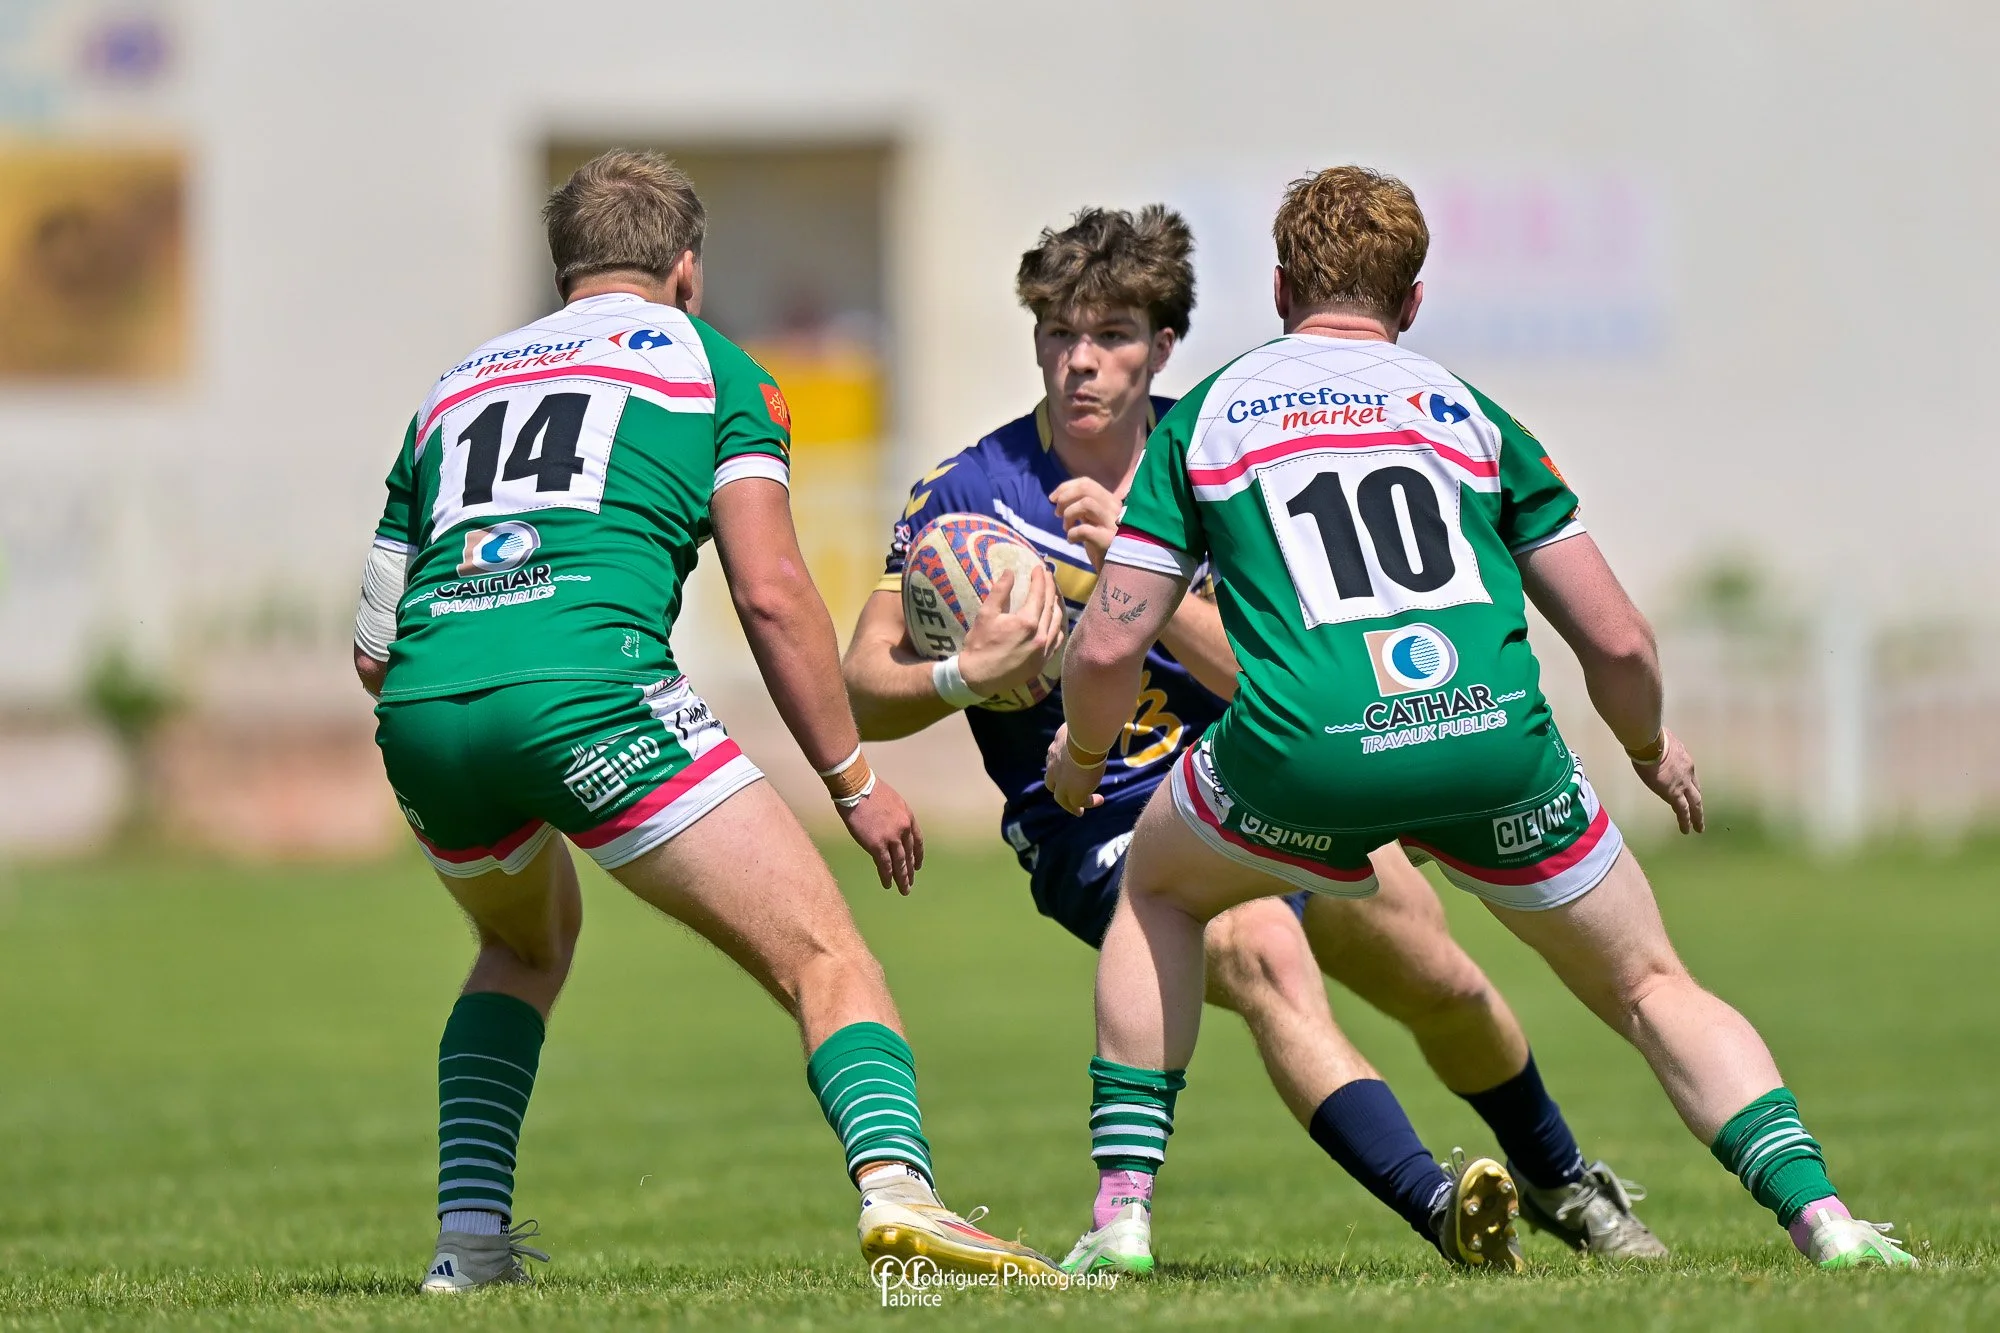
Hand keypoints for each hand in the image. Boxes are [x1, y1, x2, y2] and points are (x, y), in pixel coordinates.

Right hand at [838, 778, 925, 893]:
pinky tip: (888, 884)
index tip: (918, 865)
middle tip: (910, 883)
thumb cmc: (870, 790)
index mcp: (908, 817)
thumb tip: (890, 828)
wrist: (857, 787)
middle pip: (909, 854)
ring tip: (904, 889)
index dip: (917, 855)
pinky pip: (884, 865)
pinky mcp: (876, 845)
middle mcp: (903, 829)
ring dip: (902, 878)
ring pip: (899, 863)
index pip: (917, 840)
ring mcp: (891, 838)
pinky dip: (887, 876)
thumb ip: (895, 817)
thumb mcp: (892, 801)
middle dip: (910, 870)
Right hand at [959, 564, 1064, 695]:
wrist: (978, 678)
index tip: (1038, 568)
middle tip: (1048, 576)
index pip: (1039, 594)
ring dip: (1056, 606)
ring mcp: (1044, 651)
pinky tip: (1054, 621)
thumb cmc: (979, 645)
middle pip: (1050, 606)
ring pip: (1057, 623)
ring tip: (1053, 595)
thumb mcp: (986, 614)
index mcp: (1027, 623)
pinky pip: (1056, 640)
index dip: (1039, 579)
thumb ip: (1000, 592)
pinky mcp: (1042, 662)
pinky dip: (1057, 627)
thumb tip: (1010, 572)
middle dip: (1050, 588)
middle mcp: (1041, 636)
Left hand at [1044, 723, 1106, 815]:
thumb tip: (1087, 718)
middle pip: (1051, 783)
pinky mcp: (1074, 794)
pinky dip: (1088, 804)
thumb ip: (1077, 726)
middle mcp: (1054, 767)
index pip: (1053, 761)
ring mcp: (1062, 783)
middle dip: (1059, 788)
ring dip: (1071, 804)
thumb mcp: (1075, 725)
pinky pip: (1079, 804)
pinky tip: (1098, 800)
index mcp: (1054, 750)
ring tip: (1079, 810)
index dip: (1058, 767)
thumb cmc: (1083, 728)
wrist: (1085, 739)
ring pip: (1062, 799)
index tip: (1068, 767)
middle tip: (1069, 792)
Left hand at [1050, 477, 1120, 571]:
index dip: (1066, 487)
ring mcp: (1113, 523)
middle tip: (1057, 513)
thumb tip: (1060, 497)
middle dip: (1065, 497)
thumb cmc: (1104, 547)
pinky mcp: (1109, 540)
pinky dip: (1072, 534)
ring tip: (1066, 527)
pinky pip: (1084, 529)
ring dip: (1069, 514)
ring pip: (1086, 503)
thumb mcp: (1095, 522)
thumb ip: (1084, 509)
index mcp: (1111, 502)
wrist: (1119, 572)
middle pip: (1086, 488)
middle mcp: (1115, 509)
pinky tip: (1071, 541)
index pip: (1087, 483)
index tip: (1052, 498)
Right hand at [1632, 728, 1703, 833]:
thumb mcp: (1663, 740)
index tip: (1687, 792)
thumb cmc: (1652, 739)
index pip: (1689, 776)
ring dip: (1697, 816)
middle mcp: (1688, 774)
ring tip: (1698, 828)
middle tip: (1700, 815)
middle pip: (1696, 791)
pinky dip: (1686, 821)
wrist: (1651, 744)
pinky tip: (1687, 830)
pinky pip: (1682, 810)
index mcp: (1685, 760)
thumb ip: (1663, 745)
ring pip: (1694, 804)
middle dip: (1698, 804)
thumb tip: (1656, 744)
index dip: (1689, 785)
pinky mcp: (1674, 794)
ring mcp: (1683, 785)